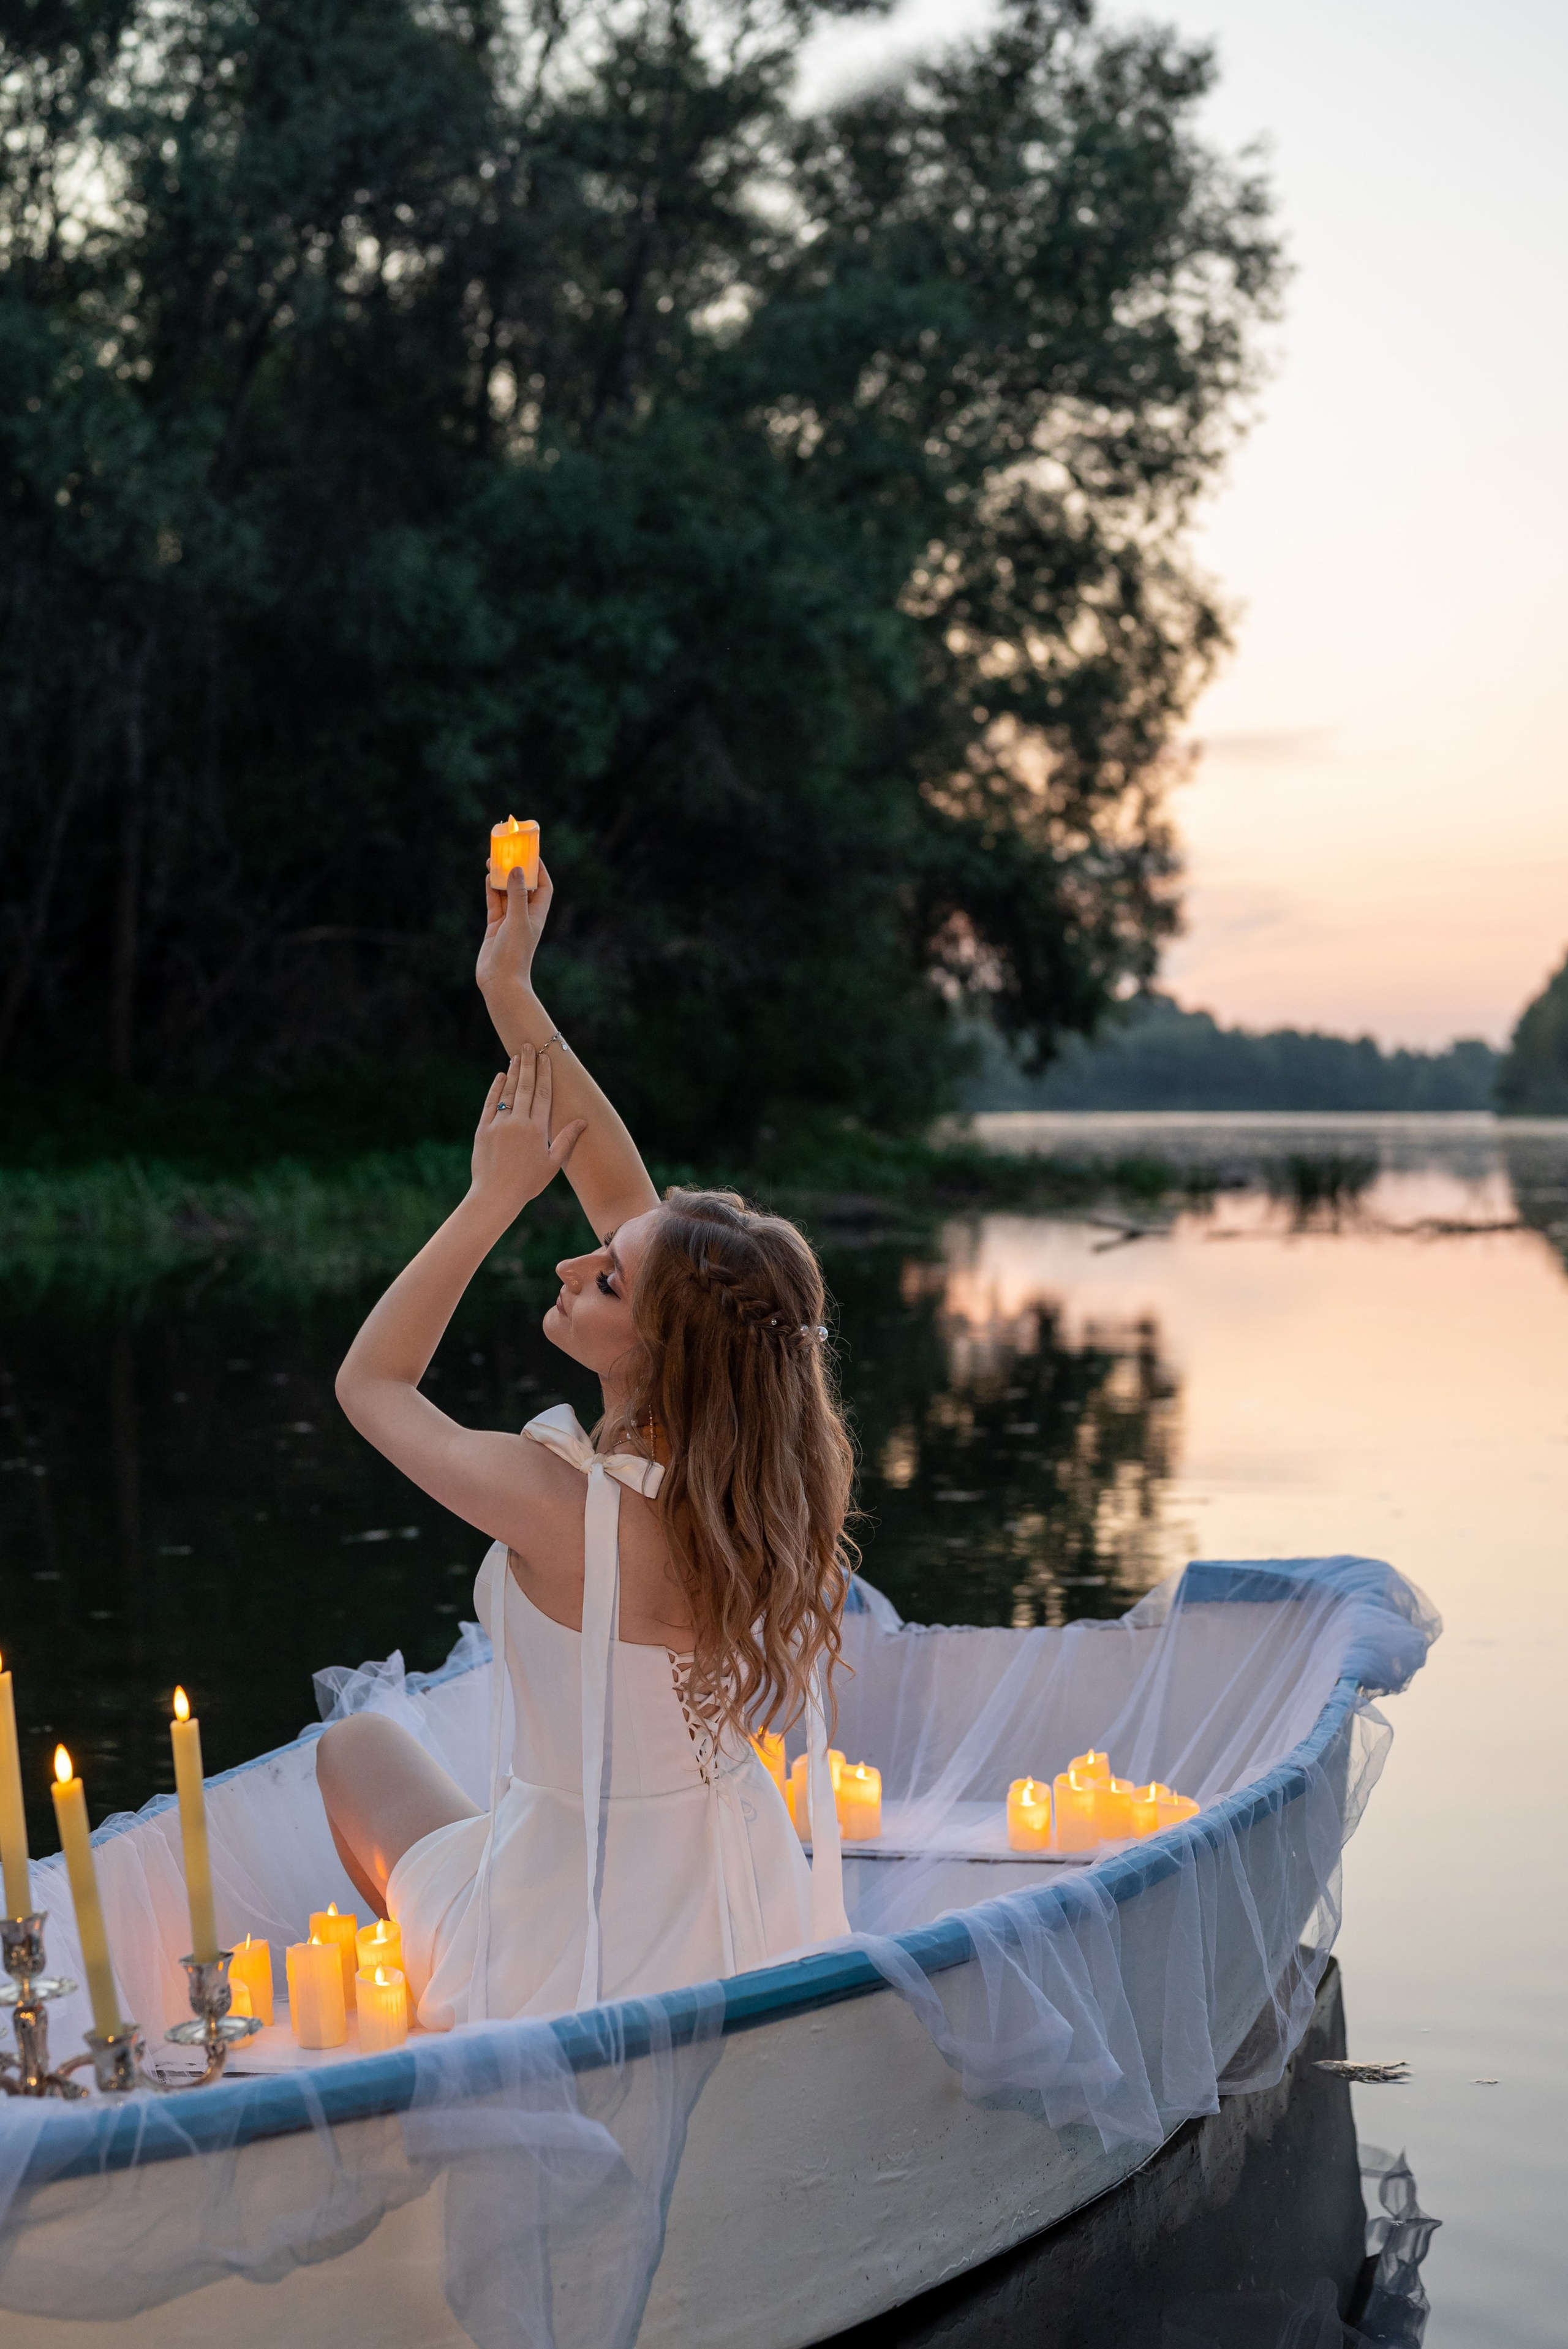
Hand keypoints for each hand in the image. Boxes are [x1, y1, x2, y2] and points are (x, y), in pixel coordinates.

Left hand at [470, 1047, 585, 1212]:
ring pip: (508, 1092)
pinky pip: (491, 1104)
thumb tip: (582, 1121)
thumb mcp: (552, 1163)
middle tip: (529, 1045)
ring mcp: (499, 1124)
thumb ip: (566, 1140)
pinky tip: (500, 1077)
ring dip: (513, 1073)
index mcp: (537, 1129)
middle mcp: (518, 1122)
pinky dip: (496, 1089)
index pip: (543, 1095)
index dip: (545, 1075)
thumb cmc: (527, 1183)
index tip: (546, 1058)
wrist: (495, 1195)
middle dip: (529, 1064)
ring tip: (517, 1056)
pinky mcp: (483, 1130)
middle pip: (525, 1087)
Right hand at [476, 857, 552, 999]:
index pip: (544, 887)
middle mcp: (524, 916)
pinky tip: (488, 878)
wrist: (500, 982)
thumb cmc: (514, 954)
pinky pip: (494, 904)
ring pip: (506, 893)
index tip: (531, 853)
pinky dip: (491, 891)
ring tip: (493, 860)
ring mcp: (509, 922)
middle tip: (508, 852)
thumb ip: (517, 894)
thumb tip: (517, 868)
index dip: (540, 870)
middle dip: (517, 870)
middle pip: (523, 887)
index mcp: (537, 915)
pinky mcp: (495, 927)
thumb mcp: (517, 920)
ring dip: (501, 878)